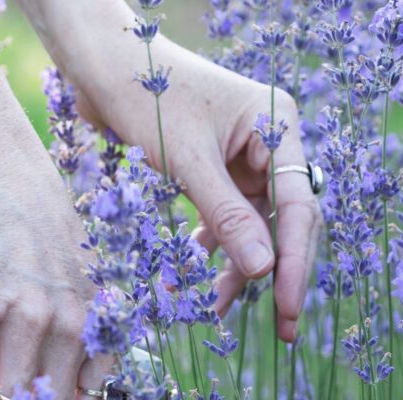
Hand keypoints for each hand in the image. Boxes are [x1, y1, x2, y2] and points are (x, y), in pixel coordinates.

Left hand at [27, 5, 321, 340]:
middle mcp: (268, 144)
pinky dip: (208, 248)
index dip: (296, 262)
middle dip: (277, 274)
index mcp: (278, 127)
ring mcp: (242, 160)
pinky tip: (186, 274)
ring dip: (234, 268)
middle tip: (281, 329)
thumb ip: (227, 216)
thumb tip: (264, 272)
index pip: (299, 205)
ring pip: (251, 227)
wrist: (103, 66)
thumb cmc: (147, 97)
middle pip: (284, 221)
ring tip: (210, 307)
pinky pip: (223, 219)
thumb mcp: (188, 162)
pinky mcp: (215, 172)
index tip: (289, 310)